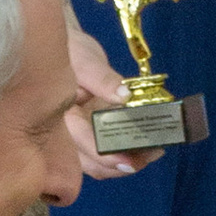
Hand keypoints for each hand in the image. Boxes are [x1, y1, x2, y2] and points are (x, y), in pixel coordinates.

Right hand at [66, 21, 151, 180]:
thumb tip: (124, 95)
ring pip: (101, 165)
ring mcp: (80, 138)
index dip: (106, 156)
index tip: (130, 161)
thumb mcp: (85, 62)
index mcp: (61, 118)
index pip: (81, 144)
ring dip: (127, 163)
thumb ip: (103, 79)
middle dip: (122, 165)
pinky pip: (108, 153)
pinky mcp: (92, 136)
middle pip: (92, 164)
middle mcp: (67, 134)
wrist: (67, 49)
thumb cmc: (70, 52)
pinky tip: (147, 146)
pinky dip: (127, 153)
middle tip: (152, 153)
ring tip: (154, 151)